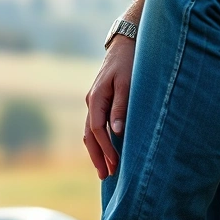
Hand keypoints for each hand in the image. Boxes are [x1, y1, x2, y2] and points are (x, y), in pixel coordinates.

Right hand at [84, 35, 135, 178]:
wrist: (126, 43)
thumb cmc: (130, 62)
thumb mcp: (128, 83)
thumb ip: (121, 107)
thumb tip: (116, 132)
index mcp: (96, 97)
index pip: (97, 129)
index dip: (105, 149)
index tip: (115, 164)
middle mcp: (91, 102)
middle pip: (89, 135)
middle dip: (97, 156)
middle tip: (106, 176)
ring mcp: (93, 102)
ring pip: (89, 132)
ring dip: (96, 152)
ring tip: (104, 169)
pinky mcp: (99, 102)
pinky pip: (94, 126)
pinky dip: (98, 141)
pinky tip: (105, 151)